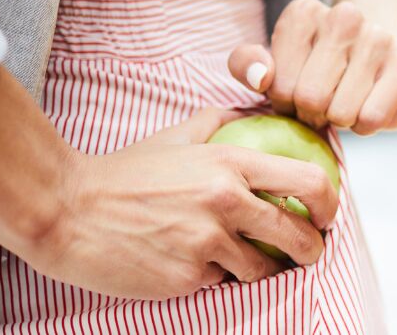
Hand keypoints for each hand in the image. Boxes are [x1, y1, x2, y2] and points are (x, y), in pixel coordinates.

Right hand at [33, 109, 339, 299]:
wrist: (67, 211)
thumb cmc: (125, 173)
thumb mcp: (178, 136)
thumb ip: (222, 121)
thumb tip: (259, 110)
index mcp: (230, 162)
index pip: (308, 181)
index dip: (329, 204)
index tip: (324, 215)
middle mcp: (226, 202)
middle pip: (299, 236)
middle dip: (312, 250)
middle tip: (306, 252)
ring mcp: (208, 243)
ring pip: (263, 269)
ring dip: (261, 269)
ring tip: (247, 261)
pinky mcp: (189, 278)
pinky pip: (224, 284)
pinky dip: (220, 280)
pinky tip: (200, 267)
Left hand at [228, 0, 396, 134]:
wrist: (376, 60)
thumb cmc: (314, 68)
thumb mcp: (273, 65)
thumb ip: (247, 66)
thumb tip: (262, 78)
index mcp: (304, 11)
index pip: (280, 84)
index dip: (285, 102)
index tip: (297, 91)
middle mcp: (345, 15)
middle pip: (311, 98)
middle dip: (312, 114)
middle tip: (321, 105)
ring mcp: (379, 38)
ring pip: (342, 111)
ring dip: (340, 120)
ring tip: (344, 103)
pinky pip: (372, 118)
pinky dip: (366, 126)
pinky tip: (367, 108)